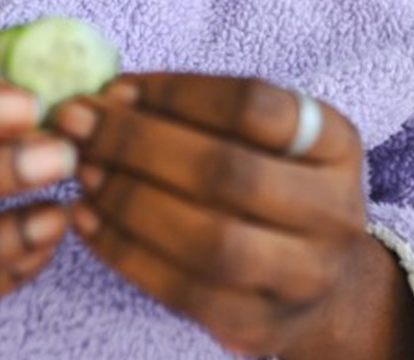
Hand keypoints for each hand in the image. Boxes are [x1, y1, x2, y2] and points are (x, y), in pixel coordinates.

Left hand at [53, 74, 413, 359]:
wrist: (322, 285)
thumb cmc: (272, 188)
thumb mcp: (265, 140)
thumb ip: (199, 113)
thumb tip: (105, 95)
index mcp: (336, 144)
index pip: (256, 106)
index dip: (176, 93)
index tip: (113, 89)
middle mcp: (334, 210)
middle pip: (228, 173)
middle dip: (137, 144)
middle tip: (78, 126)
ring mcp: (306, 276)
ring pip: (209, 239)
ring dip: (130, 200)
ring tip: (84, 172)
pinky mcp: (263, 325)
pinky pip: (185, 292)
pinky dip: (126, 253)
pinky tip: (88, 220)